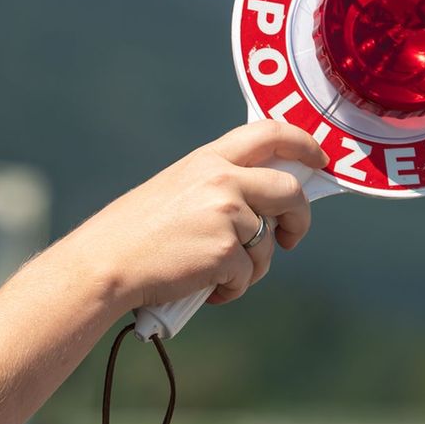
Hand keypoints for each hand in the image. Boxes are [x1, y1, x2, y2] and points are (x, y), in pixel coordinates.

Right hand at [59, 121, 326, 308]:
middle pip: (289, 191)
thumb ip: (217, 187)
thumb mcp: (175, 190)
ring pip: (268, 244)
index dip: (304, 144)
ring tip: (216, 275)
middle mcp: (222, 180)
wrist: (105, 264)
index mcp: (207, 159)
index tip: (319, 160)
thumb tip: (260, 206)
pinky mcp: (226, 251)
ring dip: (251, 268)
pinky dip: (230, 290)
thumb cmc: (133, 235)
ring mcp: (227, 214)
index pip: (270, 134)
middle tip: (290, 238)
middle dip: (299, 219)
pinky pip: (248, 276)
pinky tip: (203, 289)